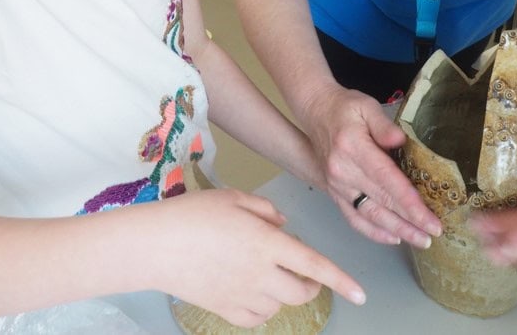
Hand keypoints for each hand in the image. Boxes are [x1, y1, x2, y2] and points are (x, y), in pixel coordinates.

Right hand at [151, 189, 365, 327]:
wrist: (155, 245)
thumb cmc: (193, 214)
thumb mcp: (235, 198)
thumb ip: (266, 210)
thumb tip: (284, 224)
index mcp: (267, 242)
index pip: (314, 265)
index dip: (341, 280)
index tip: (361, 294)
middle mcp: (260, 274)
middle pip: (302, 291)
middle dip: (311, 283)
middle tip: (303, 269)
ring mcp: (242, 295)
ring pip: (280, 306)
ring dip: (284, 293)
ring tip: (267, 272)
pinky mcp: (224, 310)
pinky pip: (257, 318)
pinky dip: (263, 308)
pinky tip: (252, 291)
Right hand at [300, 84, 441, 247]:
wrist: (315, 111)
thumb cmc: (344, 107)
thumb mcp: (366, 106)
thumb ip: (384, 125)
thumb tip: (400, 141)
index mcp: (353, 148)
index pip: (386, 180)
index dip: (409, 203)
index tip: (429, 219)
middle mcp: (343, 171)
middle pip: (381, 202)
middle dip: (410, 222)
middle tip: (434, 234)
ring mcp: (336, 185)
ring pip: (369, 215)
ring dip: (396, 231)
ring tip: (420, 240)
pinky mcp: (334, 191)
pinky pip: (353, 217)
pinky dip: (373, 231)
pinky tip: (392, 237)